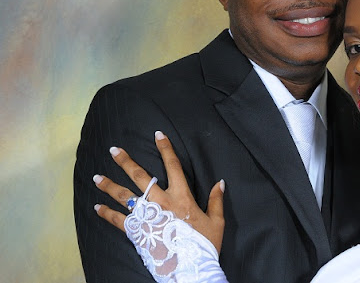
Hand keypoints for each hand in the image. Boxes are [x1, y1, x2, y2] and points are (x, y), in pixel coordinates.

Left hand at [93, 131, 224, 251]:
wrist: (192, 266)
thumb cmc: (205, 244)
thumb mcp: (217, 221)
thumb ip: (216, 200)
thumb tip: (220, 182)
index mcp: (181, 196)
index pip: (173, 165)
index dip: (165, 148)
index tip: (158, 134)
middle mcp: (161, 202)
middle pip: (141, 176)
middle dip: (125, 162)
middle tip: (114, 150)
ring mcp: (148, 216)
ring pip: (124, 196)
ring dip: (109, 185)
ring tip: (97, 177)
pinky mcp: (138, 232)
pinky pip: (118, 220)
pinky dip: (106, 214)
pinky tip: (97, 208)